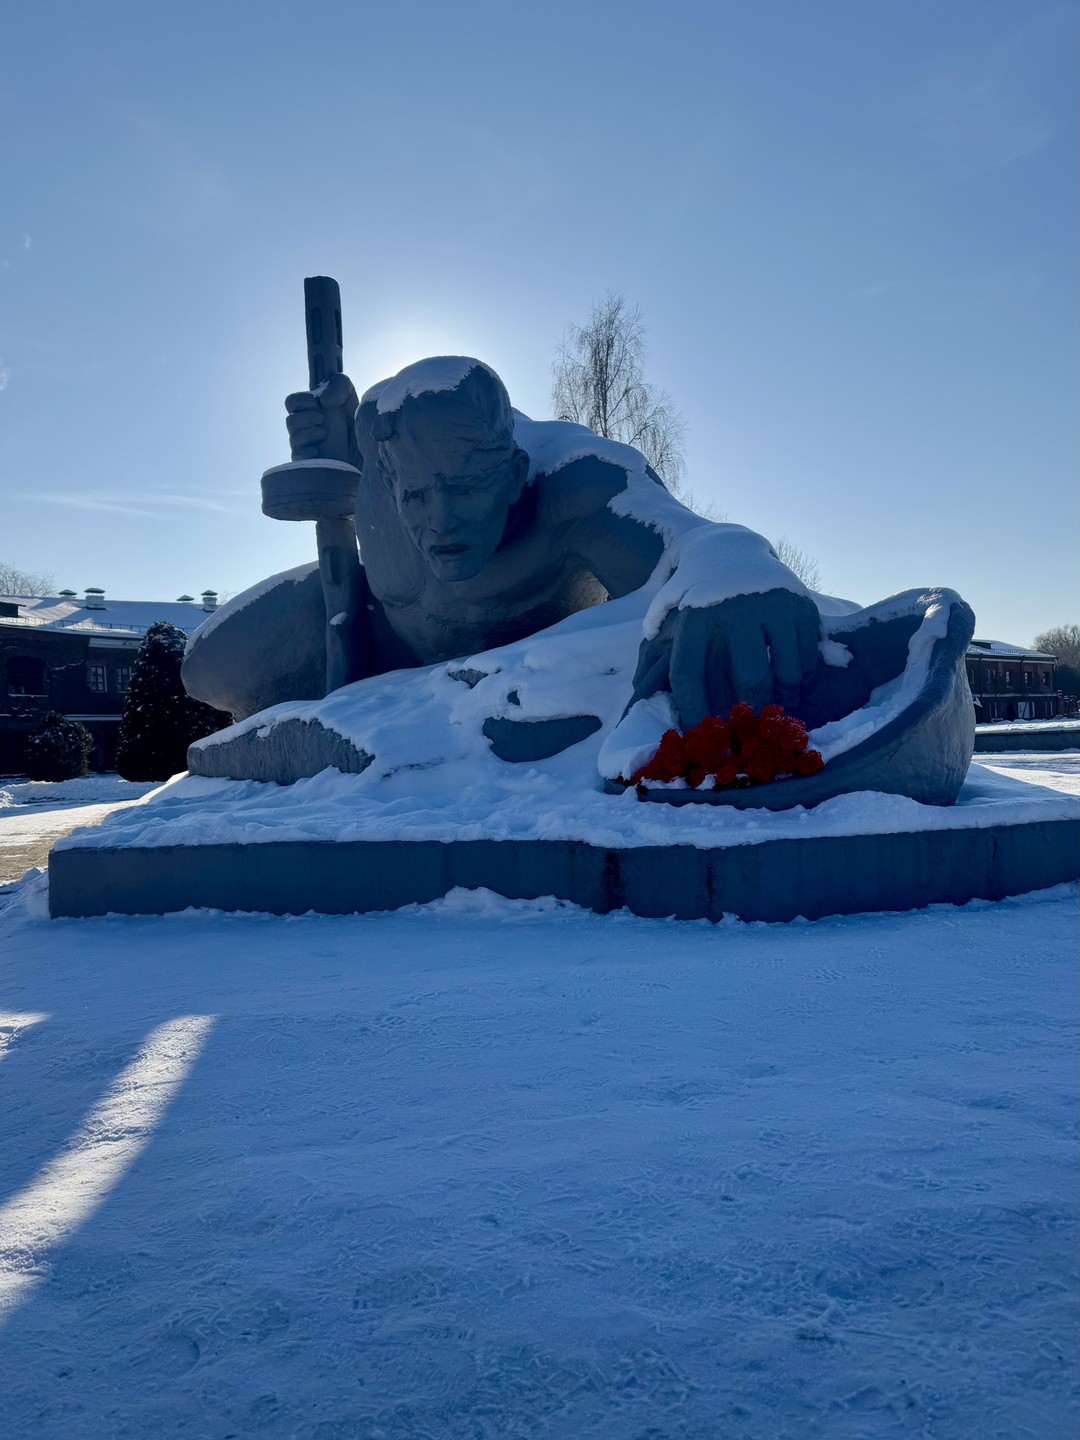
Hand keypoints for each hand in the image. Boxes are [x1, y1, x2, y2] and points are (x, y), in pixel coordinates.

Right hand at [285, 373, 360, 466]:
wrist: (365, 447)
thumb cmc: (354, 418)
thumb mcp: (350, 393)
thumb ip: (337, 385)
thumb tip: (322, 401)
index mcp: (309, 409)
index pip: (291, 402)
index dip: (301, 401)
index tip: (318, 403)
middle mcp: (305, 427)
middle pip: (290, 421)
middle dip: (307, 418)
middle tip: (323, 420)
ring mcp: (306, 445)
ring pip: (293, 438)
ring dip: (310, 433)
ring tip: (325, 434)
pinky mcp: (310, 462)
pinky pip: (298, 456)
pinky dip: (308, 451)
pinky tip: (319, 449)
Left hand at [631, 588, 820, 725]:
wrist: (727, 548)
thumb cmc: (695, 594)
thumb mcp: (667, 611)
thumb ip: (656, 648)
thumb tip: (641, 694)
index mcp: (696, 616)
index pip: (689, 676)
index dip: (693, 711)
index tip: (699, 733)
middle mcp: (736, 609)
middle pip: (751, 680)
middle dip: (751, 713)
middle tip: (750, 730)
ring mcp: (774, 605)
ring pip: (788, 674)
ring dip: (785, 700)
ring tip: (776, 712)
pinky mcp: (801, 604)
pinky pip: (808, 657)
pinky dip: (803, 679)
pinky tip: (793, 687)